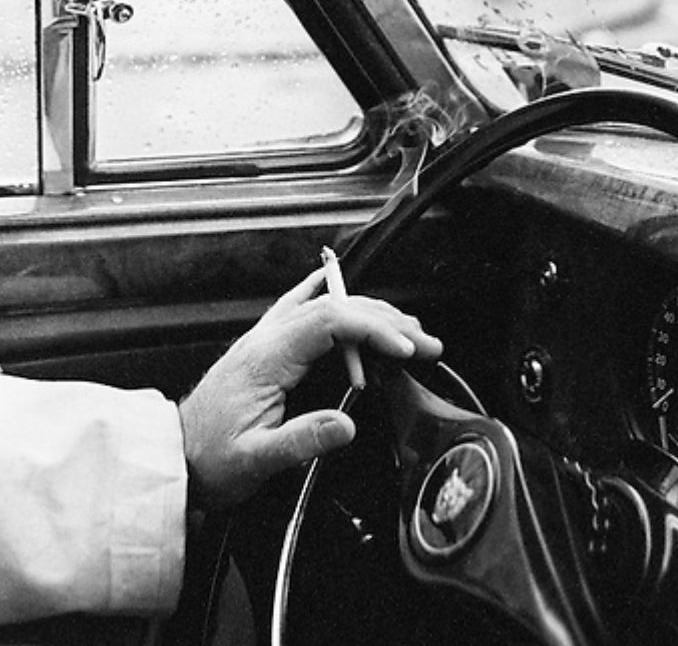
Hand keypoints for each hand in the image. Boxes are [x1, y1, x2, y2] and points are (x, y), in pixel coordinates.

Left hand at [179, 268, 442, 509]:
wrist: (174, 458)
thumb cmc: (210, 460)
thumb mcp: (254, 460)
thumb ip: (300, 440)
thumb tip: (347, 425)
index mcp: (267, 356)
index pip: (330, 321)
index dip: (373, 329)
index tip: (405, 348)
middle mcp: (267, 337)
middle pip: (337, 306)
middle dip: (388, 321)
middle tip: (426, 345)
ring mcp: (266, 336)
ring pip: (327, 304)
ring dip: (372, 314)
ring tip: (409, 332)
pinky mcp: (267, 344)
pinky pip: (305, 306)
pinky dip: (336, 299)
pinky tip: (349, 293)